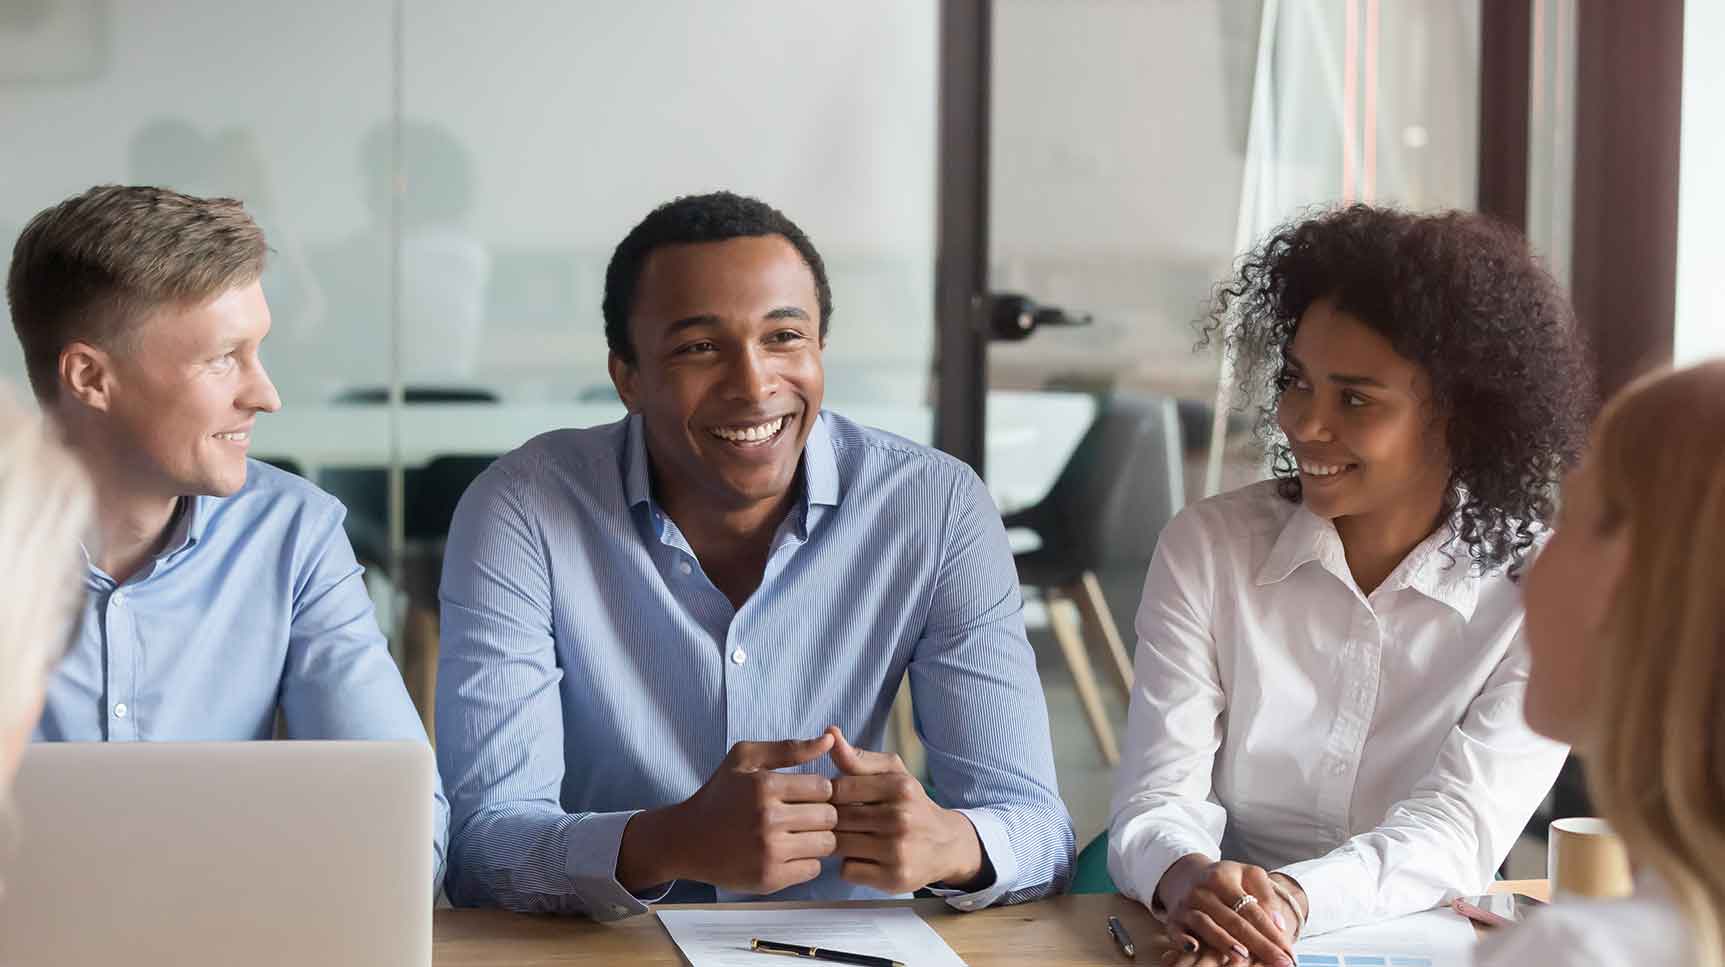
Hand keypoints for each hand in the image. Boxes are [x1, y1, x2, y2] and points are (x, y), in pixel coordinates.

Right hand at [618, 735, 838, 893]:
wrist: (687, 839)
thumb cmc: (720, 795)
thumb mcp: (745, 758)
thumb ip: (789, 748)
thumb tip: (830, 741)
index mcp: (764, 786)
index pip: (824, 787)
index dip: (818, 790)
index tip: (803, 795)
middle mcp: (768, 819)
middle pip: (829, 817)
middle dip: (820, 814)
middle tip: (802, 816)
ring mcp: (769, 852)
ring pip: (826, 844)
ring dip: (816, 838)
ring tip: (797, 833)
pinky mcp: (769, 879)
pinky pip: (813, 869)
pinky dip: (806, 861)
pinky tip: (787, 853)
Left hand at [826, 726, 988, 893]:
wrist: (946, 845)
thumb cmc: (911, 804)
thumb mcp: (892, 774)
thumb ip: (857, 757)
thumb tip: (830, 733)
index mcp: (899, 787)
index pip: (839, 788)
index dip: (829, 796)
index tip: (837, 800)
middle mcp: (900, 818)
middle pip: (837, 818)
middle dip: (832, 821)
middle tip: (841, 822)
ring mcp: (897, 851)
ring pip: (839, 845)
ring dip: (838, 843)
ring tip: (851, 838)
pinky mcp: (893, 879)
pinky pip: (848, 870)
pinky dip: (849, 866)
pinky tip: (863, 858)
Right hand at [1156, 856, 1295, 966]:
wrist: (1185, 876)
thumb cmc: (1224, 879)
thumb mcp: (1247, 875)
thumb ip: (1265, 895)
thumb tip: (1277, 923)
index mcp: (1223, 878)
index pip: (1252, 909)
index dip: (1272, 932)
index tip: (1289, 952)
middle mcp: (1202, 891)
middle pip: (1234, 921)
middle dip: (1259, 944)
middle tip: (1280, 963)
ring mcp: (1186, 906)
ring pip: (1206, 925)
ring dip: (1224, 941)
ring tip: (1244, 955)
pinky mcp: (1173, 919)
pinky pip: (1176, 931)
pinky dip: (1183, 939)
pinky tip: (1194, 947)